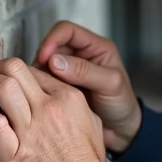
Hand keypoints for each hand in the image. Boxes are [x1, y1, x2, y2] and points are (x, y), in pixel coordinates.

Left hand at [0, 58, 106, 161]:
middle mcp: (49, 110)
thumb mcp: (91, 121)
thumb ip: (71, 102)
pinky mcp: (15, 156)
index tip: (8, 77)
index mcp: (68, 99)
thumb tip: (50, 91)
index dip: (16, 71)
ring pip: (2, 88)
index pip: (33, 69)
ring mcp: (31, 132)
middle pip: (13, 69)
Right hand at [34, 21, 141, 154]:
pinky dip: (41, 85)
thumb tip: (55, 61)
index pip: (66, 31)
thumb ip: (85, 71)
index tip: (44, 58)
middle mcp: (81, 55)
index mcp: (96, 47)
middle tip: (38, 77)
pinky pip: (45, 79)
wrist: (122, 130)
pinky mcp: (62, 86)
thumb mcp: (110, 85)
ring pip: (45, 63)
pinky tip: (42, 95)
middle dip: (42, 58)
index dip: (52, 40)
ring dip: (40, 73)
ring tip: (40, 87)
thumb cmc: (123, 105)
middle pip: (52, 45)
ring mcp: (70, 71)